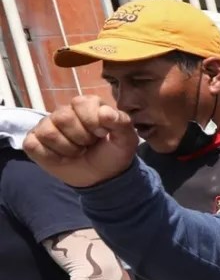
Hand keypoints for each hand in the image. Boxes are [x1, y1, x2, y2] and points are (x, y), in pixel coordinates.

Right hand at [23, 97, 141, 189]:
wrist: (102, 177)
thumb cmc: (113, 154)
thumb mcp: (126, 140)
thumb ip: (121, 123)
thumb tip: (106, 113)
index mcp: (86, 106)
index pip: (81, 103)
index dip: (92, 121)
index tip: (102, 134)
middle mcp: (64, 112)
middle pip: (63, 117)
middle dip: (81, 138)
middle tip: (88, 145)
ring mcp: (46, 126)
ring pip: (49, 133)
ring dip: (68, 149)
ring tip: (77, 151)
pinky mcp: (33, 141)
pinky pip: (34, 145)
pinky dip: (51, 157)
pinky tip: (62, 158)